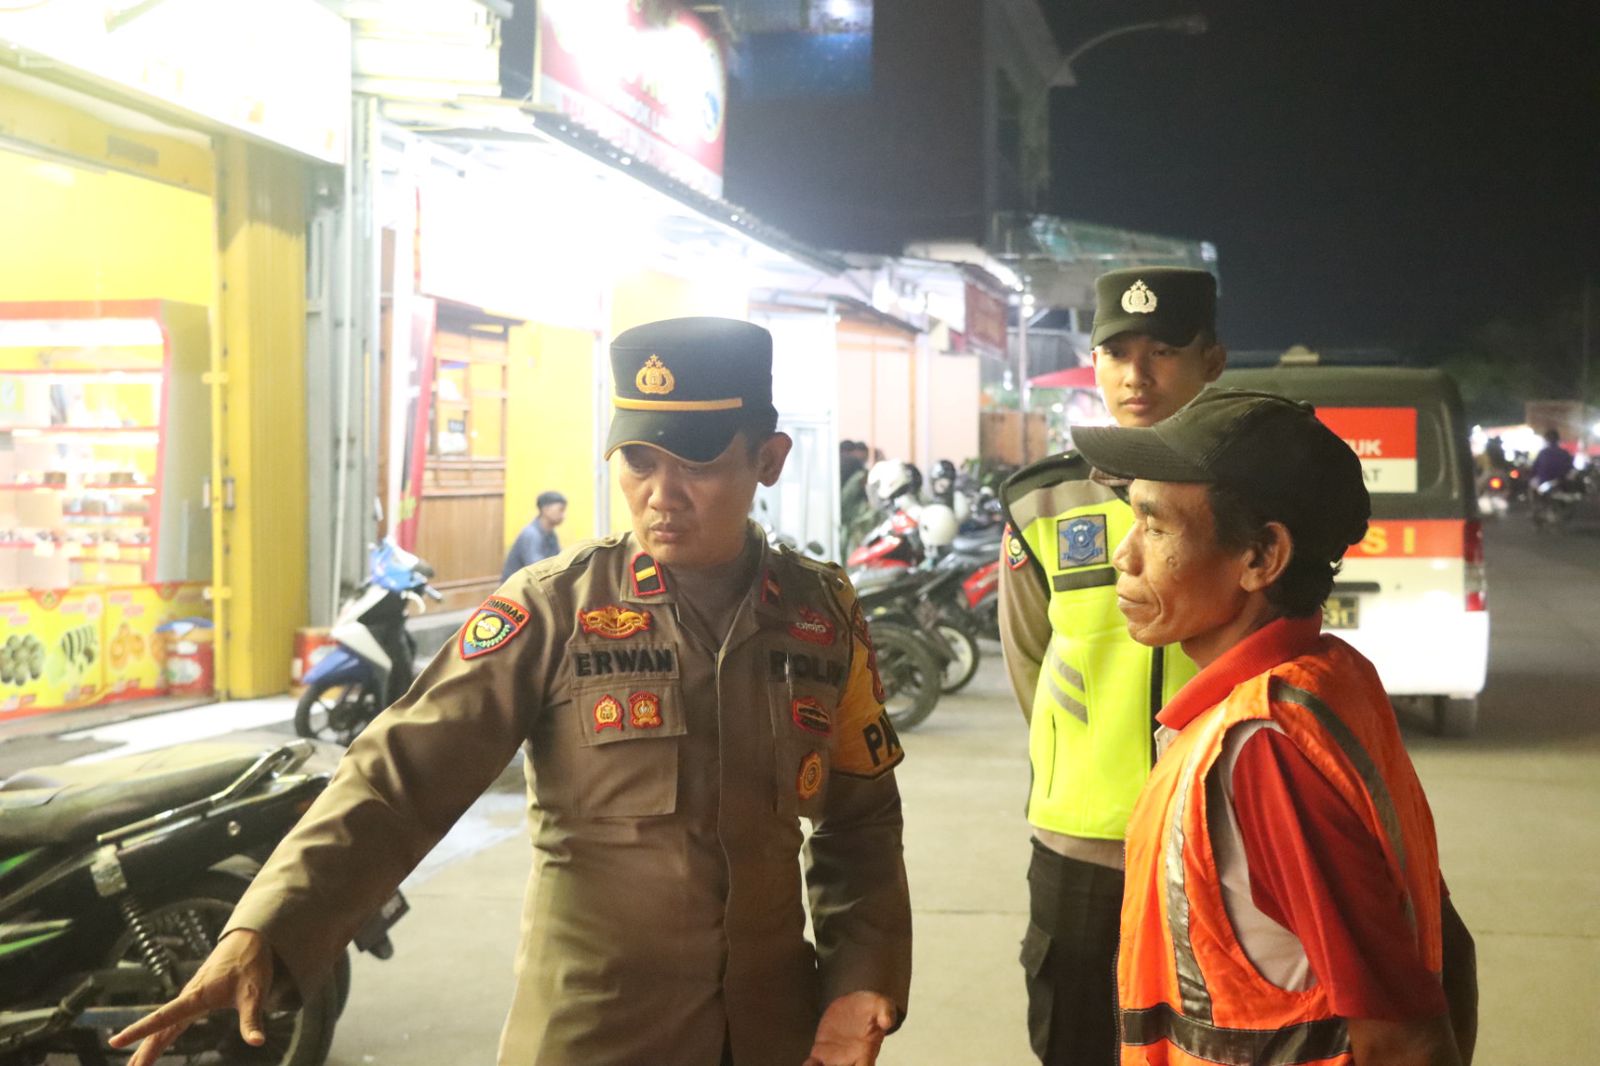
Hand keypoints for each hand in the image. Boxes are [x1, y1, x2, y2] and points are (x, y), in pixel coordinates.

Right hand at [108, 928, 274, 1065]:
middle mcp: (188, 997)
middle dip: (142, 1049)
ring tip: (134, 1065)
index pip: (162, 1018)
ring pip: (163, 1025)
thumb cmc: (251, 964)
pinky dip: (161, 1035)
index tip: (116, 1043)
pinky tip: (155, 1044)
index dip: (139, 1031)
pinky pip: (172, 1020)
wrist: (250, 940)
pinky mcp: (195, 998)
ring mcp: (190, 998)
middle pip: (159, 1028)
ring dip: (149, 1044)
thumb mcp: (255, 993)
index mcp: (196, 996)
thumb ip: (252, 1020)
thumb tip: (257, 1042)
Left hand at [803, 990, 896, 1065]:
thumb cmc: (873, 1007)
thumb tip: (886, 1021)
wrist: (856, 1003)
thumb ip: (885, 1012)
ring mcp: (834, 1058)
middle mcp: (850, 1060)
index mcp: (866, 1053)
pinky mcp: (821, 1052)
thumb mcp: (882, 1006)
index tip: (848, 1064)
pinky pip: (813, 1064)